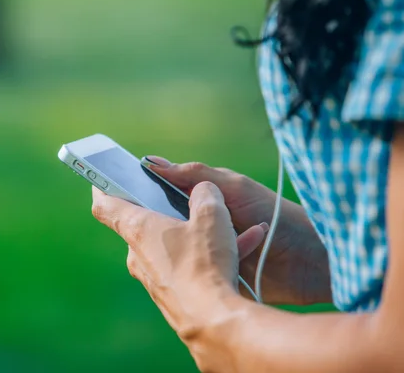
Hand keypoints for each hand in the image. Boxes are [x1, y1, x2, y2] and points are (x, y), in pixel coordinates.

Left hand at [91, 182, 267, 369]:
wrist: (213, 321)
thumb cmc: (205, 265)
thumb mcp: (212, 216)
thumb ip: (206, 195)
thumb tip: (203, 190)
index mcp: (138, 228)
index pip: (105, 204)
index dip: (101, 187)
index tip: (101, 178)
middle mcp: (137, 253)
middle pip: (144, 224)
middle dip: (166, 211)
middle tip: (188, 201)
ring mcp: (151, 276)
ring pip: (171, 245)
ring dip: (198, 234)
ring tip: (233, 231)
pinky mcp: (168, 293)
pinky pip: (185, 266)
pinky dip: (206, 256)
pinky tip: (240, 251)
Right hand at [142, 156, 331, 304]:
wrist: (309, 260)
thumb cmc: (273, 214)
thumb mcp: (232, 187)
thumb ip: (194, 175)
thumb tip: (153, 163)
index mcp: (203, 198)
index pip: (165, 193)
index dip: (146, 194)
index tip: (125, 196)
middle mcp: (203, 223)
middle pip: (169, 224)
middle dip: (163, 227)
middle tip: (156, 230)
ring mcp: (210, 250)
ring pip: (183, 248)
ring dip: (191, 248)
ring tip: (199, 246)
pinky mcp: (218, 272)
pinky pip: (203, 268)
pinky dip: (212, 265)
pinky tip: (224, 261)